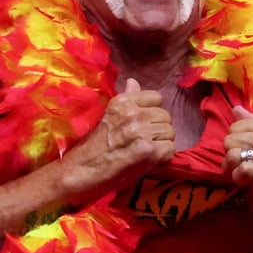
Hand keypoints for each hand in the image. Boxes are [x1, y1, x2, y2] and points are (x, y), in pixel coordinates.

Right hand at [60, 78, 175, 200]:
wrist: (82, 170)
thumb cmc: (95, 145)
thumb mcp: (109, 115)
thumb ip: (127, 100)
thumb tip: (133, 81)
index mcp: (123, 101)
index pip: (157, 98)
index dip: (153, 112)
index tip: (145, 123)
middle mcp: (133, 113)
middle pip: (166, 117)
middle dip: (159, 130)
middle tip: (146, 141)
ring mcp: (141, 131)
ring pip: (170, 133)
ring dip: (162, 144)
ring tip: (147, 151)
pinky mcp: (148, 150)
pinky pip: (170, 149)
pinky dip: (163, 158)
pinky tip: (150, 161)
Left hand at [222, 106, 252, 226]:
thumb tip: (235, 109)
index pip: (237, 125)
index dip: (238, 143)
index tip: (246, 155)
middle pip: (229, 140)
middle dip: (232, 156)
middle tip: (243, 168)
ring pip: (230, 154)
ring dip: (232, 169)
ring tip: (244, 177)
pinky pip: (238, 171)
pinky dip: (239, 181)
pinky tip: (249, 184)